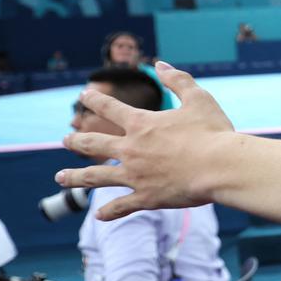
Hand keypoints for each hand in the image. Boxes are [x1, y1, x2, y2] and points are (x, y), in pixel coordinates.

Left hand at [56, 62, 234, 219]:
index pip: (110, 108)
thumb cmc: (212, 132)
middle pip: (93, 144)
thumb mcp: (198, 99)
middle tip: (65, 141)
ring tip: (61, 178)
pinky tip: (99, 215)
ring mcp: (135, 176)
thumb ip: (178, 80)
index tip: (83, 96)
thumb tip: (160, 64)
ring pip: (96, 177)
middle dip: (76, 141)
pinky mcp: (146, 198)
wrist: (220, 167)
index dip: (95, 100)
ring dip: (76, 178)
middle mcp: (131, 150)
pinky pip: (121, 206)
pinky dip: (109, 211)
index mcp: (142, 124)